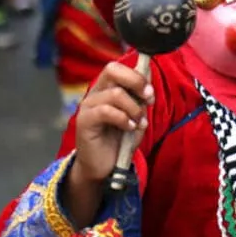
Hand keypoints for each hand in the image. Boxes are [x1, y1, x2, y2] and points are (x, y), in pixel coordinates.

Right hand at [69, 60, 152, 198]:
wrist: (104, 168)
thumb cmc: (119, 141)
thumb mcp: (135, 116)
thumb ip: (141, 97)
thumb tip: (148, 73)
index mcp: (106, 89)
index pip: (118, 68)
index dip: (138, 75)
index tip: (151, 94)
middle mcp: (95, 93)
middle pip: (112, 69)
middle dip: (136, 81)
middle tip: (148, 99)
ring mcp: (88, 106)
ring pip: (115, 93)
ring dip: (134, 109)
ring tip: (138, 123)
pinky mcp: (84, 121)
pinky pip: (106, 111)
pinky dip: (123, 119)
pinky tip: (129, 128)